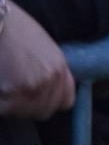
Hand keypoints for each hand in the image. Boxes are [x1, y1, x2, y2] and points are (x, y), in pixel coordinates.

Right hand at [0, 0, 74, 118]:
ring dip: (11, 105)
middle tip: (13, 91)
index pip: (66, 102)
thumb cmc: (14, 31)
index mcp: (61, 67)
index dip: (50, 102)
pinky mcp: (13, 93)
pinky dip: (1, 105)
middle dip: (28, 105)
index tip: (37, 98)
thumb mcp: (43, 48)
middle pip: (43, 111)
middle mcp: (51, 79)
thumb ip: (49, 69)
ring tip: (4, 85)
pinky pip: (6, 110)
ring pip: (22, 113)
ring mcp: (33, 88)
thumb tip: (46, 91)